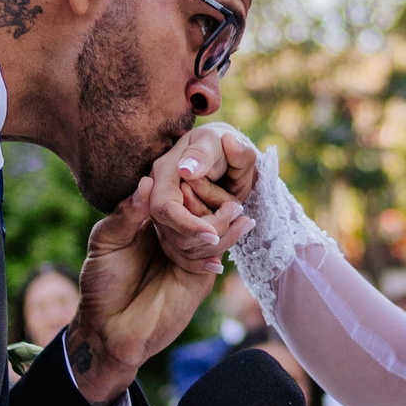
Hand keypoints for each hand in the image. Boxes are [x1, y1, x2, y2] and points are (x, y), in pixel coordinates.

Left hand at [69, 178, 248, 405]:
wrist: (108, 328)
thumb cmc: (101, 283)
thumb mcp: (105, 242)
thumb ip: (126, 215)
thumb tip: (146, 183)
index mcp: (150, 220)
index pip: (173, 194)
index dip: (183, 180)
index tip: (188, 168)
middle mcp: (173, 233)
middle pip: (198, 209)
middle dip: (207, 197)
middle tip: (210, 189)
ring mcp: (189, 254)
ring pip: (212, 231)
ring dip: (221, 220)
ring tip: (234, 206)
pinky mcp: (199, 276)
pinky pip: (214, 256)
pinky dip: (225, 242)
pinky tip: (239, 226)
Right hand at [146, 124, 260, 271]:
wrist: (225, 153)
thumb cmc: (222, 143)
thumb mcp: (216, 141)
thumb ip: (204, 153)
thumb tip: (187, 170)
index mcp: (163, 175)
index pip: (165, 209)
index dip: (187, 225)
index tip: (213, 236)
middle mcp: (159, 197)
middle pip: (173, 234)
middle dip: (209, 235)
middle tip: (242, 217)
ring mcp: (167, 215)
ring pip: (181, 248)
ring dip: (215, 246)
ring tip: (245, 225)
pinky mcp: (177, 229)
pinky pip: (184, 255)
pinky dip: (203, 262)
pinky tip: (219, 264)